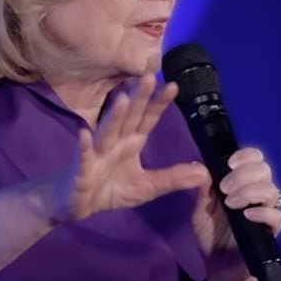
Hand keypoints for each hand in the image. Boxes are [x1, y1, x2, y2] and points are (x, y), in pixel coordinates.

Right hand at [46, 72, 210, 222]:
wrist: (76, 204)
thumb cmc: (110, 189)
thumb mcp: (147, 187)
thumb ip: (172, 178)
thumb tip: (204, 173)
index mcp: (131, 142)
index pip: (148, 119)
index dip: (159, 103)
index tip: (173, 86)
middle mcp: (115, 142)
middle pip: (129, 118)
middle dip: (138, 98)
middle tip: (149, 77)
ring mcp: (97, 153)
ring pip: (106, 132)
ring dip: (114, 117)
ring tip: (122, 100)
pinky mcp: (82, 169)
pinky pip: (83, 156)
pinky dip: (83, 146)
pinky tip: (83, 134)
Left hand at [191, 147, 280, 280]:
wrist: (219, 267)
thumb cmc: (212, 235)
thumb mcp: (201, 210)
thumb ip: (203, 189)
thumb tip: (198, 165)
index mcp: (243, 183)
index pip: (255, 159)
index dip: (246, 156)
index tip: (229, 164)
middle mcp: (258, 194)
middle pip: (264, 170)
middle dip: (244, 174)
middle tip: (224, 188)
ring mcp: (266, 212)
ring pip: (271, 190)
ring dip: (249, 192)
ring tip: (230, 203)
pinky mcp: (271, 231)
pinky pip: (277, 216)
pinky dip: (262, 213)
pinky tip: (246, 215)